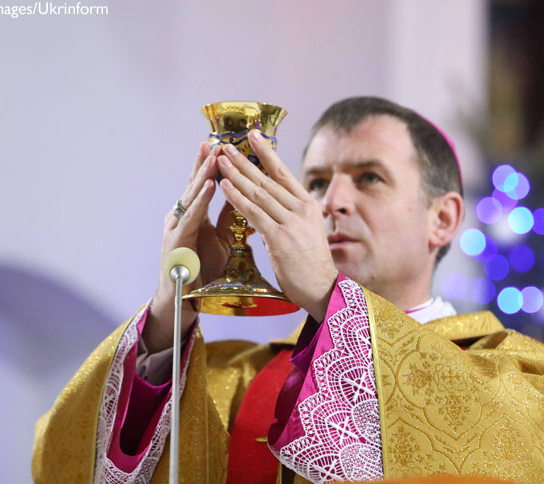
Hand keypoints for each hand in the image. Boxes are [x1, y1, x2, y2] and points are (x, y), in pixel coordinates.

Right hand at [142, 143, 235, 351]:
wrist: (186, 298)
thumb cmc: (204, 268)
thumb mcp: (223, 238)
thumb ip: (230, 217)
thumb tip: (245, 195)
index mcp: (194, 214)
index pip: (205, 184)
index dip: (214, 165)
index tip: (225, 144)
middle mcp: (182, 216)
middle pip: (195, 184)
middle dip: (206, 162)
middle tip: (216, 140)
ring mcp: (176, 227)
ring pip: (192, 196)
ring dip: (204, 175)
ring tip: (214, 156)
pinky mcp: (175, 240)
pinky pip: (191, 217)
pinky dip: (201, 200)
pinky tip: (210, 187)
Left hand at [217, 130, 338, 321]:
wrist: (322, 288)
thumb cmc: (311, 263)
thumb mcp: (307, 230)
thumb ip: (292, 213)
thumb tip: (277, 199)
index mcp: (309, 205)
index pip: (284, 173)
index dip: (266, 153)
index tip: (253, 135)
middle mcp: (301, 209)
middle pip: (267, 180)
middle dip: (244, 161)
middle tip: (227, 145)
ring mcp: (291, 223)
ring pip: (258, 193)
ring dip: (236, 175)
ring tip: (220, 161)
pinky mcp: (280, 238)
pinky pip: (253, 213)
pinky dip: (237, 198)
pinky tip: (225, 186)